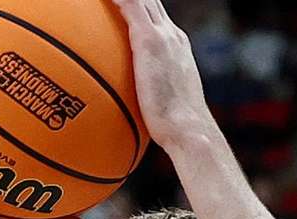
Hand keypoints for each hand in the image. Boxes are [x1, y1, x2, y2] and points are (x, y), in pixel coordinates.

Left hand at [110, 0, 218, 153]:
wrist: (188, 129)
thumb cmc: (174, 127)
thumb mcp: (159, 102)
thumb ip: (145, 94)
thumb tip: (127, 107)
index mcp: (174, 45)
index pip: (155, 15)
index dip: (141, 5)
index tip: (120, 8)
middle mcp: (171, 34)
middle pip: (149, 1)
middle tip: (107, 3)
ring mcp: (162, 35)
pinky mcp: (149, 39)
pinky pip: (130, 6)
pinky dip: (116, 0)